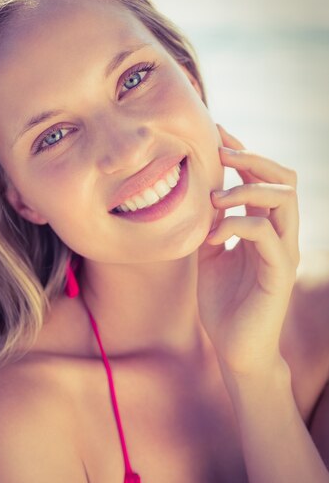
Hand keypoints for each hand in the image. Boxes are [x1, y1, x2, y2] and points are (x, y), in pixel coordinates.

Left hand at [197, 125, 299, 374]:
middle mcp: (280, 235)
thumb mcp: (209, 256)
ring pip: (283, 199)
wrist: (235, 350)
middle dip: (253, 158)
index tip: (216, 133)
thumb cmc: (223, 303)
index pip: (264, 178)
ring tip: (215, 196)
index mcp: (264, 228)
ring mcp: (283, 252)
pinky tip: (213, 232)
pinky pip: (265, 234)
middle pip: (283, 179)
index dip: (243, 152)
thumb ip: (210, 226)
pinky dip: (236, 223)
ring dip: (247, 188)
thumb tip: (198, 197)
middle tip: (221, 152)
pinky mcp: (279, 273)